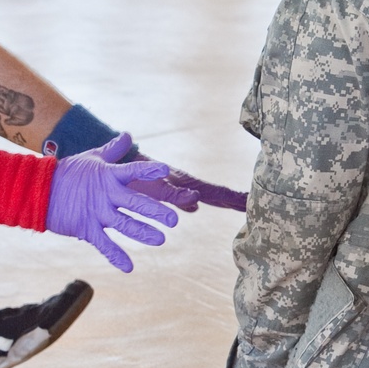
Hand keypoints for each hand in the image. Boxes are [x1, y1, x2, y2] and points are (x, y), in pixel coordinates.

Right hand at [46, 133, 178, 271]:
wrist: (37, 190)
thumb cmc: (68, 172)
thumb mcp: (91, 158)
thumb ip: (113, 150)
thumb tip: (127, 135)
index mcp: (109, 176)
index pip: (132, 171)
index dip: (148, 170)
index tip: (164, 170)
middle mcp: (106, 194)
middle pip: (135, 202)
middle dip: (155, 211)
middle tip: (174, 219)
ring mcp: (97, 213)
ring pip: (124, 224)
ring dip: (142, 232)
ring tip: (160, 239)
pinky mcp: (86, 228)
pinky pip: (104, 244)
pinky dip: (116, 256)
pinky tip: (129, 267)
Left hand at [131, 153, 247, 211]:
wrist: (115, 161)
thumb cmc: (131, 172)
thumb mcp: (154, 187)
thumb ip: (174, 195)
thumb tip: (196, 202)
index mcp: (185, 184)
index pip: (215, 193)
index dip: (233, 198)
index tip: (251, 200)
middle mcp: (184, 185)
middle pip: (214, 194)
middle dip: (233, 199)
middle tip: (253, 203)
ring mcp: (175, 187)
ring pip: (202, 195)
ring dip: (219, 200)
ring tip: (235, 204)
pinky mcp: (162, 190)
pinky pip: (183, 199)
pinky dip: (193, 202)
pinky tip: (194, 206)